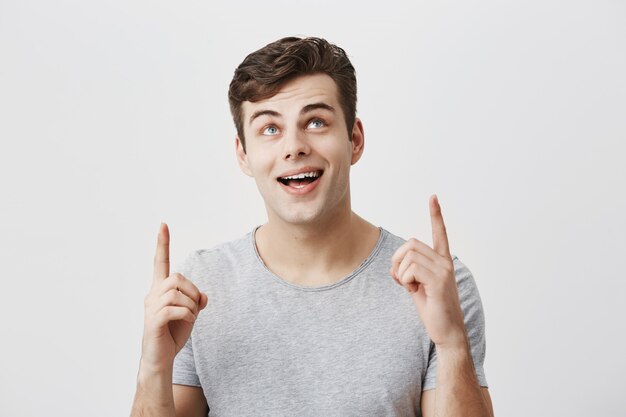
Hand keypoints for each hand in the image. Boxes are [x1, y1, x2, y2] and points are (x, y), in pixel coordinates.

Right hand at [140, 223, 207, 371]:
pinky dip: (188, 315)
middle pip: (177, 277)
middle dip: (192, 291)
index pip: (160, 262)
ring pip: (178, 293)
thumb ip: (196, 300)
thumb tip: (203, 296)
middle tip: (195, 308)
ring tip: (189, 318)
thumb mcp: (190, 314)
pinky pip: (177, 309)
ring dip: (191, 305)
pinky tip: (186, 323)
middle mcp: (152, 295)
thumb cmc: (173, 335)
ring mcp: (151, 307)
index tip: (163, 225)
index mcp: (159, 290)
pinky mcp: (153, 321)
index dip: (163, 244)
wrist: (161, 359)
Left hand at [390, 195, 466, 348]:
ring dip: (401, 274)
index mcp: (442, 261)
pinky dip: (404, 281)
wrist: (447, 332)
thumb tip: (397, 264)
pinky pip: (411, 269)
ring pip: (408, 257)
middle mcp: (445, 262)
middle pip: (410, 244)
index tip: (433, 197)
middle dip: (397, 261)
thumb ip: (411, 270)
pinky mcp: (439, 280)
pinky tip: (414, 292)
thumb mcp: (418, 286)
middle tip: (402, 280)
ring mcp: (443, 270)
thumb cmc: (432, 309)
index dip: (436, 215)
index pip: (439, 233)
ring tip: (411, 288)